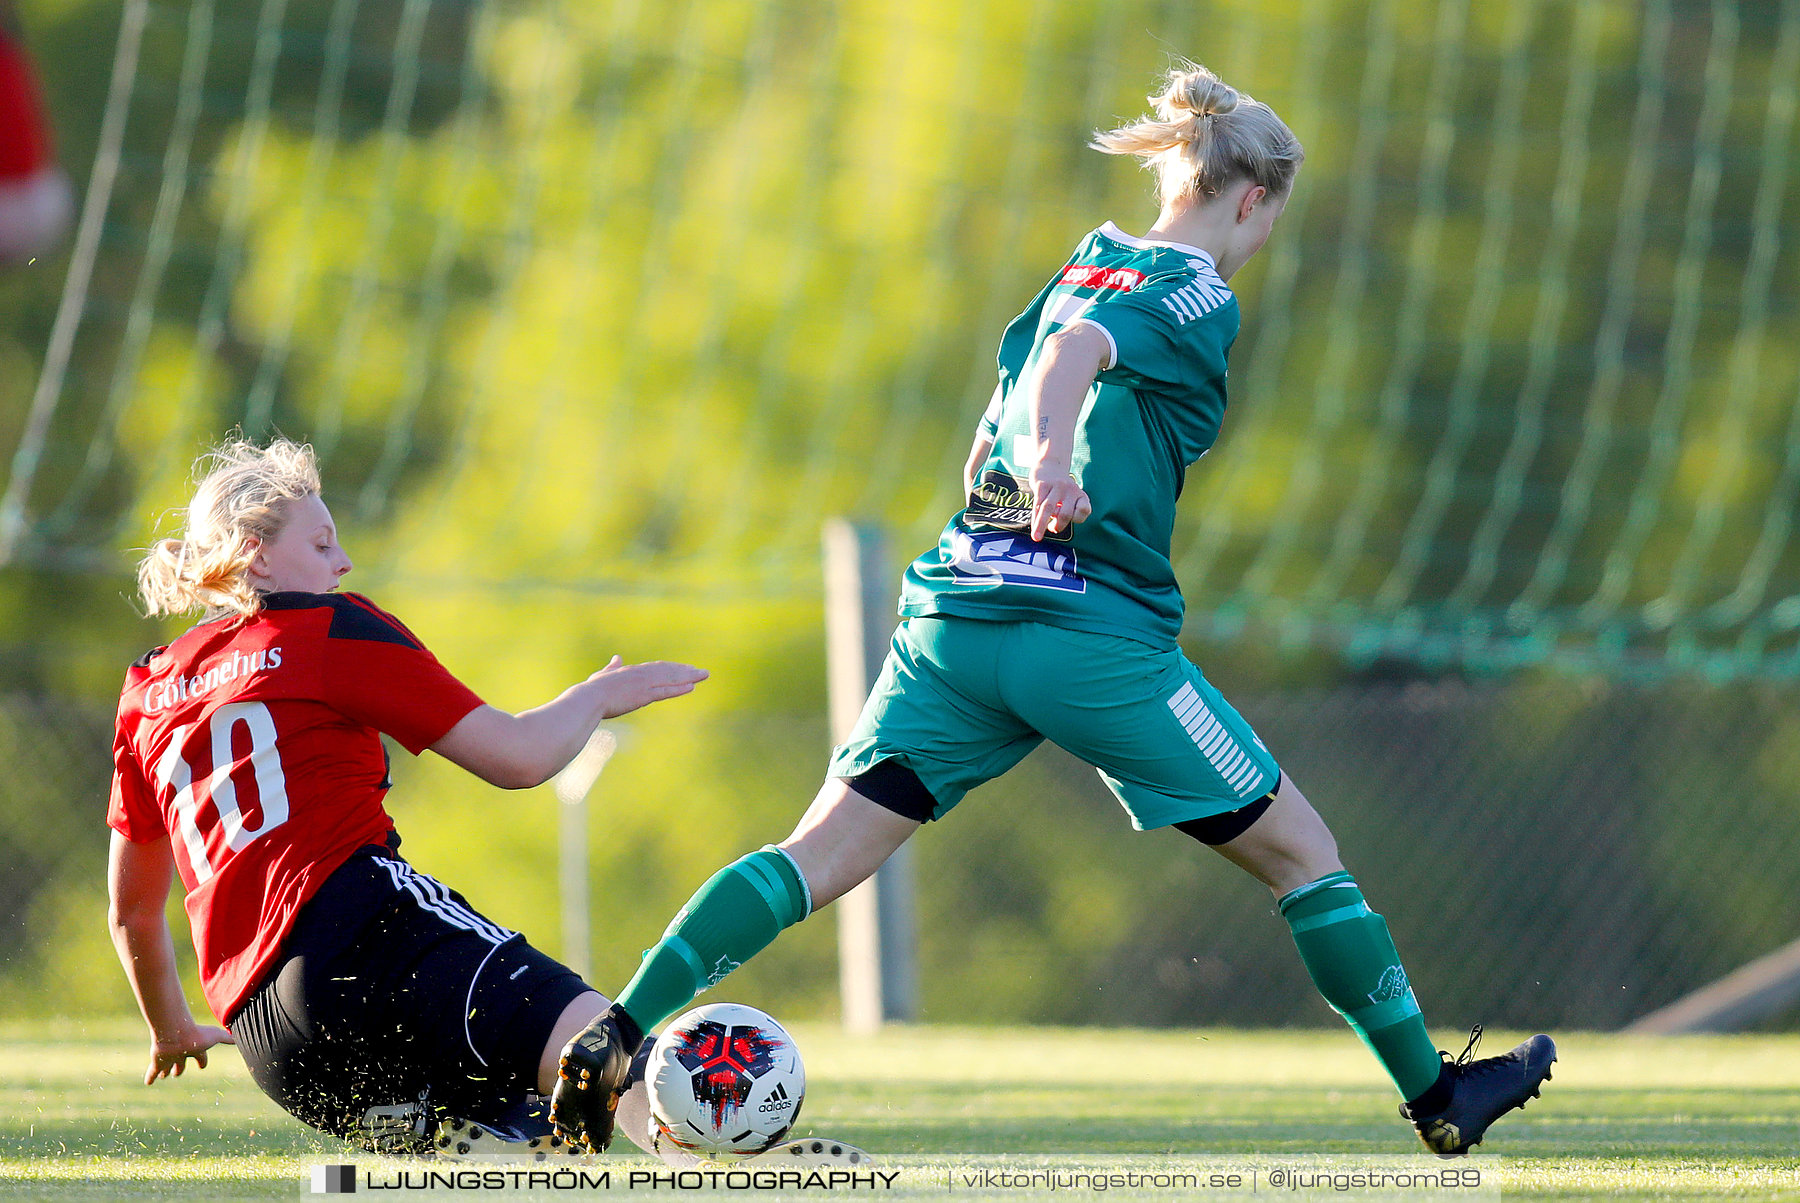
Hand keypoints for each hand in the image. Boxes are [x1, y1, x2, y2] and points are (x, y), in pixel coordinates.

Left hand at [146, 1023, 233, 1084]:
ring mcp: (168, 1058)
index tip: (202, 1066)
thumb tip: (239, 1037)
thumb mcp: (215, 1037)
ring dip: (166, 1071)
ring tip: (164, 1076)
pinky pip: (153, 1072)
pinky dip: (150, 1077)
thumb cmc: (196, 1035)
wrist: (175, 1033)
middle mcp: (181, 1053)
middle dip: (179, 1068)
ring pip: (167, 1066)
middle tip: (177, 1074)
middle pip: (181, 1062)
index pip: (200, 1057)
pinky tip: (148, 1083)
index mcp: (195, 1048)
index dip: (202, 1061)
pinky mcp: (158, 1062)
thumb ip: (226, 1038)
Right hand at [591, 656, 707, 718]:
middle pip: (668, 671)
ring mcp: (643, 685)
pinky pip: (665, 691)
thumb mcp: (603, 675)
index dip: (673, 668)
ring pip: (671, 679)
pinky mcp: (643, 696)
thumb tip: (617, 657)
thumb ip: (612, 667)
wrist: (588, 699)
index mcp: (632, 671)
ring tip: (704, 675)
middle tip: (703, 672)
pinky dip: (679, 689)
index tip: (686, 668)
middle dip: (686, 671)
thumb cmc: (591, 691)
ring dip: (689, 677)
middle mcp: (640, 675)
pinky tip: (692, 687)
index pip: (657, 668)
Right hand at [1028, 463, 1091, 539]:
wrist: (1050, 464)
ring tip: (1036, 538)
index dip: (1076, 519)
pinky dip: (1034, 517)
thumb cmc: (1060, 489)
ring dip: (1041, 525)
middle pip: (1065, 514)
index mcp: (1080, 495)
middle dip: (1058, 526)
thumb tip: (1053, 527)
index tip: (1070, 520)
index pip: (1083, 510)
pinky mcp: (1042, 484)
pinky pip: (1037, 504)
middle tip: (1053, 528)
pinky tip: (1033, 525)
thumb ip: (1066, 512)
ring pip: (1048, 509)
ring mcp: (1056, 486)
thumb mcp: (1071, 498)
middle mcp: (1070, 490)